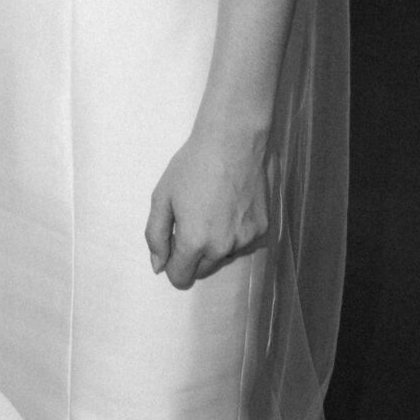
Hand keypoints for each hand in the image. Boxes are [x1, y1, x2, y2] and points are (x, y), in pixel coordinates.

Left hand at [144, 124, 270, 288]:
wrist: (233, 142)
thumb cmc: (192, 166)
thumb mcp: (162, 197)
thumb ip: (156, 235)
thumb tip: (158, 266)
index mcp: (194, 242)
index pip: (181, 277)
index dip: (172, 266)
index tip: (172, 248)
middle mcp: (222, 248)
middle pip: (202, 270)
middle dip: (193, 255)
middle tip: (191, 221)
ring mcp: (246, 240)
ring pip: (224, 256)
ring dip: (215, 245)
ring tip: (213, 209)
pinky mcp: (263, 230)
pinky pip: (243, 243)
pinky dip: (235, 233)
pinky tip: (231, 207)